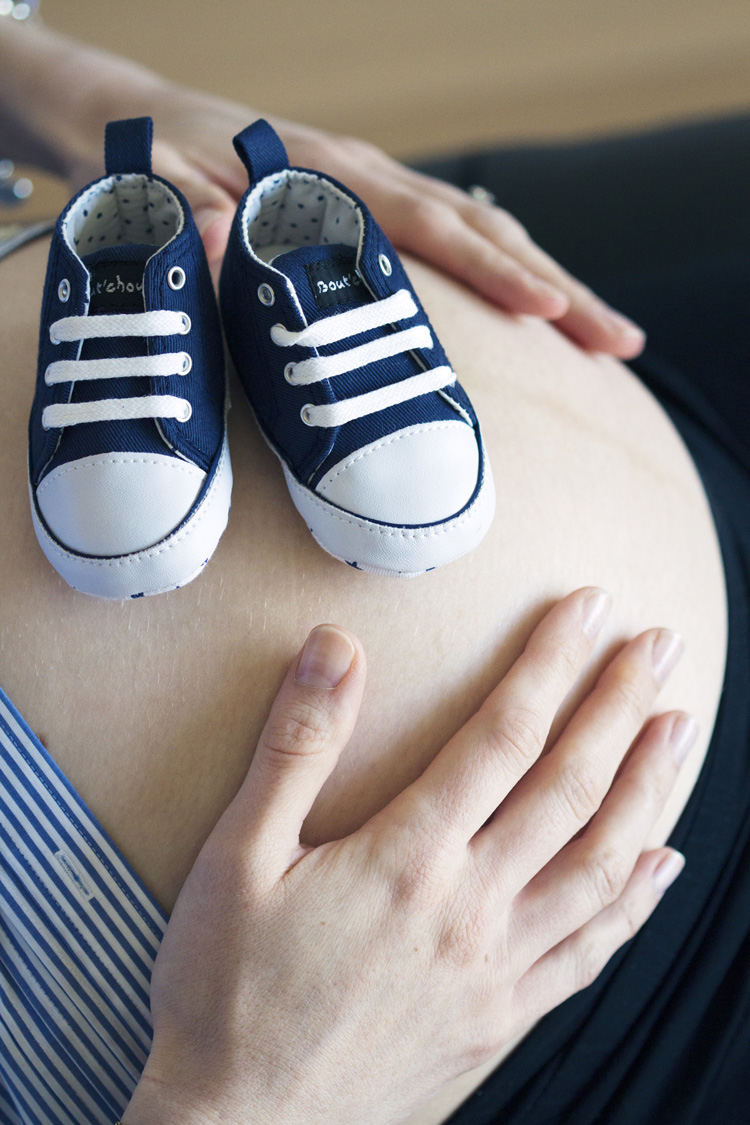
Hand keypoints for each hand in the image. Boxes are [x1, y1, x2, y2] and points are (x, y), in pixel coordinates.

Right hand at [123, 589, 691, 1124]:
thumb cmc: (228, 993)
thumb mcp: (235, 859)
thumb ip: (295, 748)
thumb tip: (334, 647)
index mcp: (407, 859)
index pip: (502, 735)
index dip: (552, 663)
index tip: (589, 609)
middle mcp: (470, 908)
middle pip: (569, 788)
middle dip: (619, 706)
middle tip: (659, 645)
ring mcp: (497, 969)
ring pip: (600, 864)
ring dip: (647, 789)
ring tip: (678, 729)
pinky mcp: (502, 1021)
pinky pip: (589, 952)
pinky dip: (634, 903)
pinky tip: (659, 865)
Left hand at [132, 87, 645, 356]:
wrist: (141, 122)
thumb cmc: (154, 161)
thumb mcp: (157, 187)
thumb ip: (195, 211)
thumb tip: (237, 234)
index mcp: (327, 176)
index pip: (429, 225)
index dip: (493, 268)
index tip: (550, 310)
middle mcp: (366, 178)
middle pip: (483, 229)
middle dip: (557, 286)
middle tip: (618, 343)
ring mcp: (374, 191)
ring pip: (480, 230)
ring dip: (546, 281)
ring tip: (601, 337)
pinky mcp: (369, 207)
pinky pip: (452, 237)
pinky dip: (502, 268)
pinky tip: (533, 301)